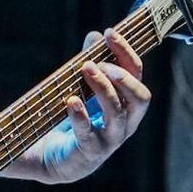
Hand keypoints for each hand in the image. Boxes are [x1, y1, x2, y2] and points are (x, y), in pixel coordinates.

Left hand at [23, 29, 153, 185]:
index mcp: (127, 104)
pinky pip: (88, 133)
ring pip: (117, 114)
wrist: (53, 157)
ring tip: (86, 69)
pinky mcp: (89, 152)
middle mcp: (125, 123)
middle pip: (140, 98)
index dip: (126, 53)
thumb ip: (91, 62)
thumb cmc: (73, 119)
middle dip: (123, 76)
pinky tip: (70, 100)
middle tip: (100, 62)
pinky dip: (80, 115)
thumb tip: (95, 36)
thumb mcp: (83, 87)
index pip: (137, 75)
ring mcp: (109, 140)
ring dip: (103, 88)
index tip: (110, 34)